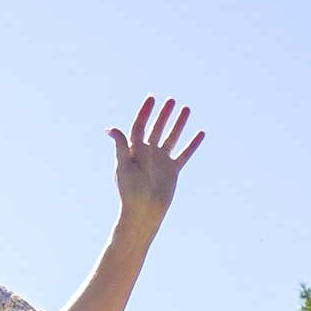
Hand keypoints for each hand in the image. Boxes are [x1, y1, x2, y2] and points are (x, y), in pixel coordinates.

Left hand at [111, 95, 203, 228]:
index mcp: (135, 151)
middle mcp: (148, 154)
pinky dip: (192, 144)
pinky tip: (200, 132)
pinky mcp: (172, 171)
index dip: (144, 112)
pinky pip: (184, 154)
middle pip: (156, 129)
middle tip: (171, 100)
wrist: (143, 212)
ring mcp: (161, 161)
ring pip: (171, 137)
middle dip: (163, 114)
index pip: (138, 126)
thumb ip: (121, 146)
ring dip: (178, 124)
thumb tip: (110, 128)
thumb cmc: (130, 192)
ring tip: (186, 108)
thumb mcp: (124, 166)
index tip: (151, 98)